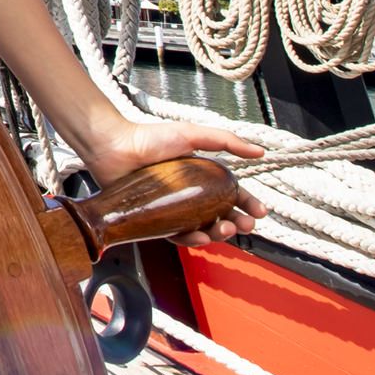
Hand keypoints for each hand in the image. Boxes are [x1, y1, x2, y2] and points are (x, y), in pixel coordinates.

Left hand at [78, 116, 266, 245]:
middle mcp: (190, 195)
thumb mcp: (191, 135)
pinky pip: (177, 235)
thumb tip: (259, 152)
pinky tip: (201, 236)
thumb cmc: (150, 138)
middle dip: (237, 223)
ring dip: (218, 234)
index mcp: (202, 177)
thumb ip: (225, 140)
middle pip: (221, 216)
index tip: (260, 211)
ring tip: (225, 230)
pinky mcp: (157, 220)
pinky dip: (191, 239)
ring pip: (203, 229)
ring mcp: (174, 209)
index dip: (248, 204)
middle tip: (245, 224)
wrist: (114, 146)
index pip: (232, 195)